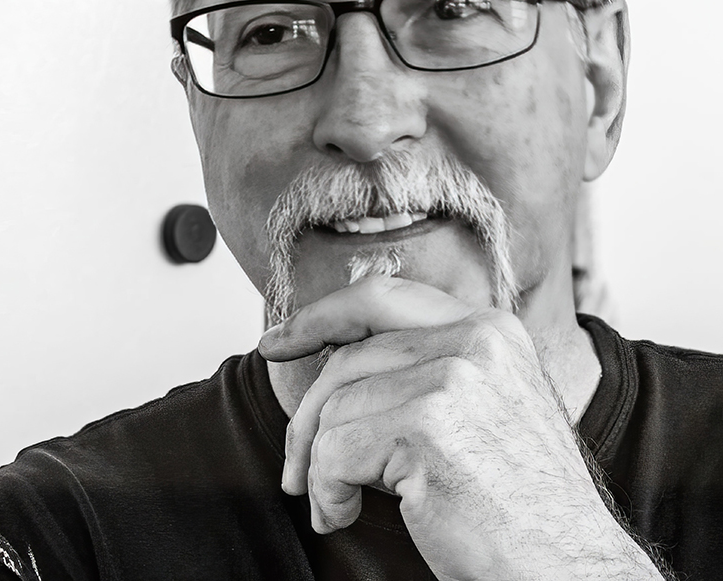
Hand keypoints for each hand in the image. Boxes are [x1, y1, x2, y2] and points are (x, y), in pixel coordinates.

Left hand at [259, 276, 664, 580]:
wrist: (573, 571)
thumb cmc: (523, 504)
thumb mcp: (485, 409)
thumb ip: (427, 371)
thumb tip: (339, 369)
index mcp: (490, 328)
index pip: (383, 296)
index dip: (321, 314)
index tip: (278, 339)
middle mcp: (476, 339)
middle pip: (349, 357)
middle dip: (305, 413)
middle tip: (292, 465)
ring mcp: (455, 378)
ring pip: (336, 408)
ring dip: (319, 465)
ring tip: (337, 502)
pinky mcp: (429, 427)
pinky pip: (334, 450)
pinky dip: (325, 491)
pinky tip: (343, 515)